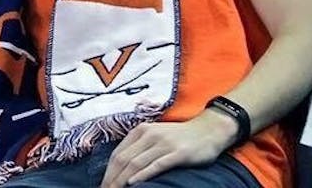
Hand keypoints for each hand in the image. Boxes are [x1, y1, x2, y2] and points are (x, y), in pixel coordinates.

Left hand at [100, 110, 235, 186]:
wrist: (208, 129)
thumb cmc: (179, 137)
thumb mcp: (156, 136)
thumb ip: (140, 147)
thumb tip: (121, 168)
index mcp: (141, 130)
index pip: (117, 154)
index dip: (108, 172)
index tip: (103, 185)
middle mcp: (149, 134)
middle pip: (123, 160)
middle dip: (112, 179)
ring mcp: (163, 143)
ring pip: (136, 163)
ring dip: (123, 180)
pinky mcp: (178, 153)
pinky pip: (156, 165)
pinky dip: (143, 175)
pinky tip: (134, 184)